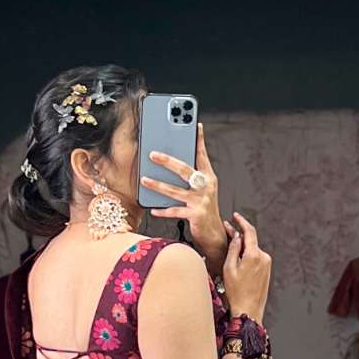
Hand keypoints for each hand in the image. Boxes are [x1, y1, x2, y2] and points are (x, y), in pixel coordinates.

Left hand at [140, 122, 225, 273]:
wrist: (214, 234)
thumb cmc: (203, 209)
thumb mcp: (201, 190)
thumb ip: (191, 176)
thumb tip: (171, 163)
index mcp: (208, 177)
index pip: (202, 155)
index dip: (199, 140)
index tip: (196, 125)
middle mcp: (207, 187)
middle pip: (185, 170)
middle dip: (168, 161)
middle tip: (152, 154)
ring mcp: (201, 201)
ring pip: (176, 191)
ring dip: (158, 185)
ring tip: (144, 180)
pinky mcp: (196, 215)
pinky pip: (175, 211)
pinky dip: (163, 211)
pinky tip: (153, 208)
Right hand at [220, 212, 270, 322]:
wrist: (248, 311)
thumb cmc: (237, 293)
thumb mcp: (229, 268)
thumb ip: (233, 249)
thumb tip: (236, 236)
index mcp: (254, 255)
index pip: (249, 231)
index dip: (241, 221)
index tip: (236, 217)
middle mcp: (263, 257)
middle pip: (250, 241)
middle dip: (239, 237)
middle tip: (227, 234)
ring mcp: (267, 264)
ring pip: (253, 250)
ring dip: (243, 249)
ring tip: (231, 257)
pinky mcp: (267, 270)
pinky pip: (256, 258)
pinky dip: (247, 257)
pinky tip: (239, 266)